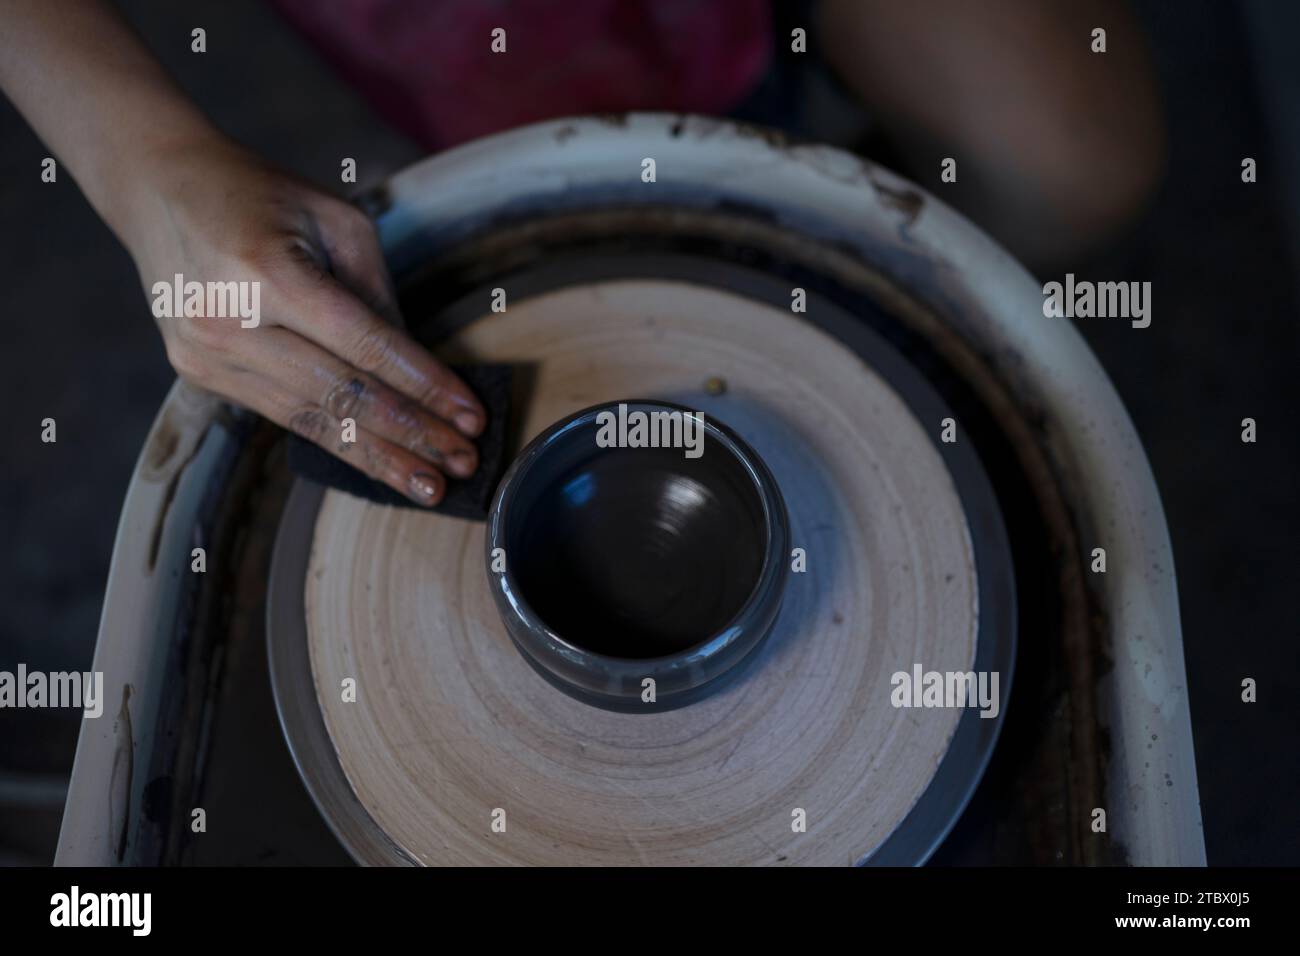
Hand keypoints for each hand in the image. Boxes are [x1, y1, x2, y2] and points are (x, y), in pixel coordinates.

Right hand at [124, 134, 482, 504]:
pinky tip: (379, 463)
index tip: (470, 417)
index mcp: (269, 273)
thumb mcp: (335, 221)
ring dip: (379, 458)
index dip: (425, 387)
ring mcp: (208, 354)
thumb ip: (377, 294)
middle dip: (412, 434)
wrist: (158, 188)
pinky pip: (284, 417)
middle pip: (342, 394)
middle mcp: (231, 321)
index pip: (365, 347)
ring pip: (312, 421)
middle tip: (463, 464)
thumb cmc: (261, 196)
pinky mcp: (200, 374)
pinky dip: (337, 444)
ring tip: (430, 486)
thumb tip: (418, 369)